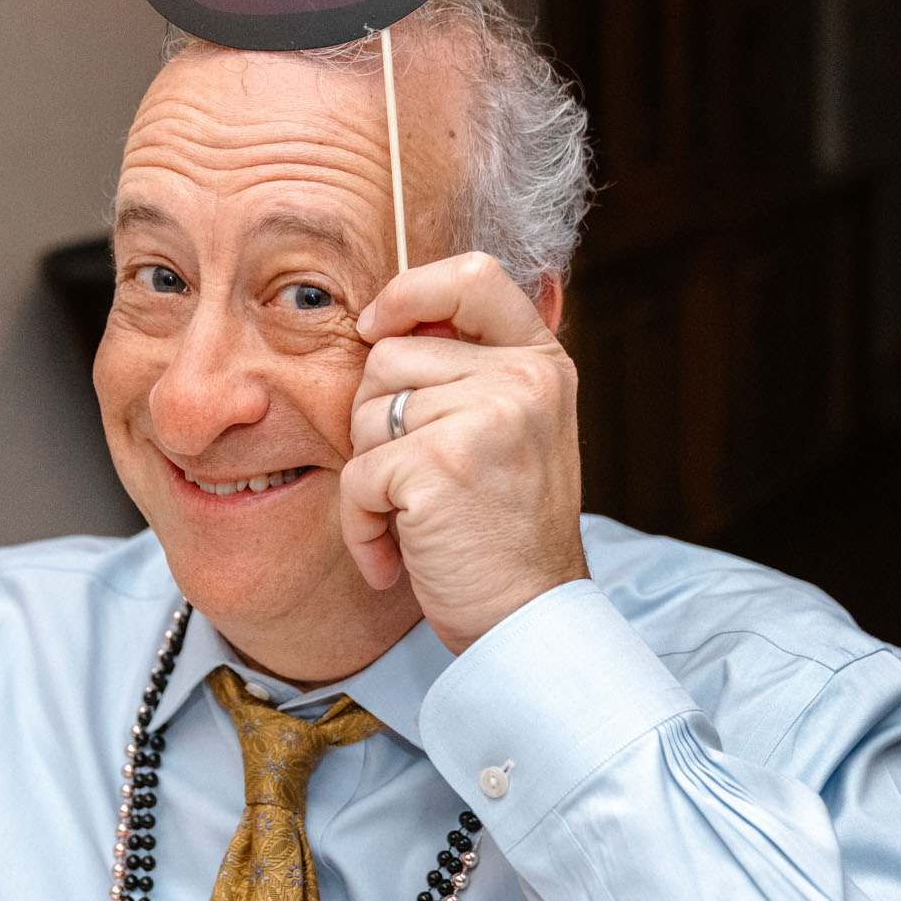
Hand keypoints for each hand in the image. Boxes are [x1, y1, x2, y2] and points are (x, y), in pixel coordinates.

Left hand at [341, 252, 588, 653]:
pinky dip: (362, 525)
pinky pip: (359, 475)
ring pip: (365, 415)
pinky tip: (397, 557)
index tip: (377, 328)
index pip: (474, 277)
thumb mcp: (512, 434)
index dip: (411, 292)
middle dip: (374, 422)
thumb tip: (385, 323)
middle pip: (389, 357)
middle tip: (412, 483)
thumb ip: (469, 373)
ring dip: (369, 480)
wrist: (528, 623)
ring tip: (410, 521)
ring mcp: (487, 417)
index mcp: (541, 363)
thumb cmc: (505, 536)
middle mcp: (523, 380)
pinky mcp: (442, 465)